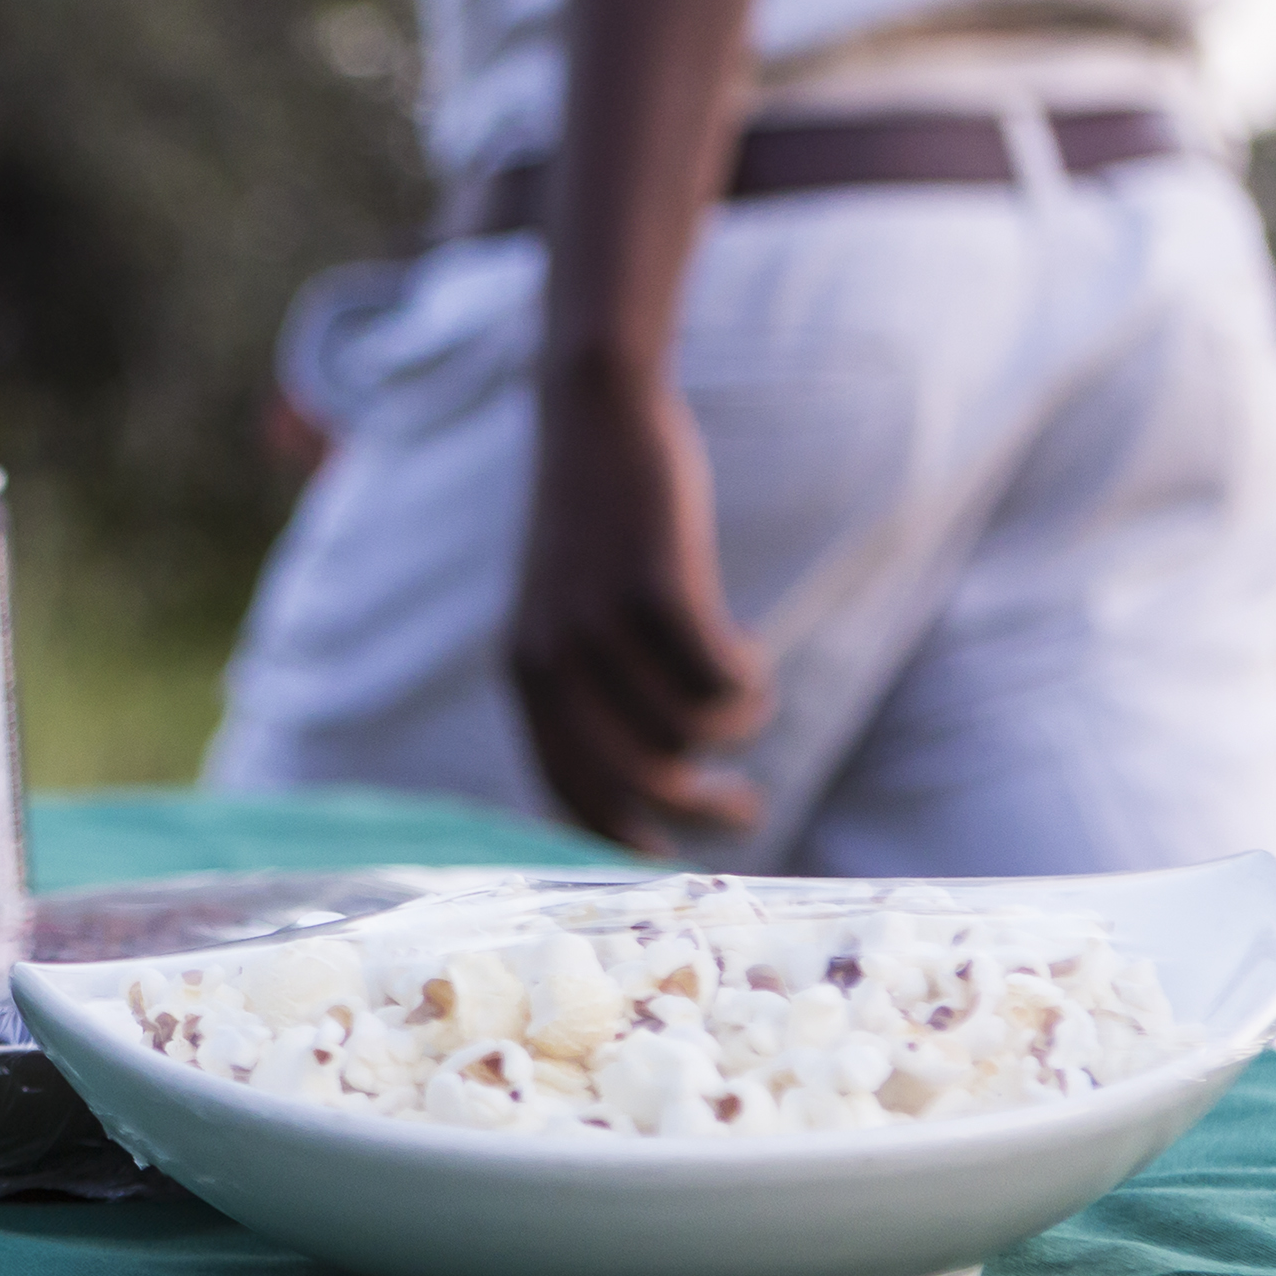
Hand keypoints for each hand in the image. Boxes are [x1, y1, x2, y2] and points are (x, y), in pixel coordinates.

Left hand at [509, 357, 770, 849]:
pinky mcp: (656, 588)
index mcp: (524, 675)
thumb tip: (647, 779)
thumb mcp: (569, 613)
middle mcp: (551, 659)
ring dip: (734, 724)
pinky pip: (718, 677)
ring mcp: (600, 624)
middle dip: (702, 812)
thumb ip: (586, 688)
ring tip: (746, 690)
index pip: (567, 791)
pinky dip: (746, 682)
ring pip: (690, 729)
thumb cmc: (597, 526)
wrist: (596, 417)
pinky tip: (751, 657)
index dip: (621, 837)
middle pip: (638, 780)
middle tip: (746, 810)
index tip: (668, 858)